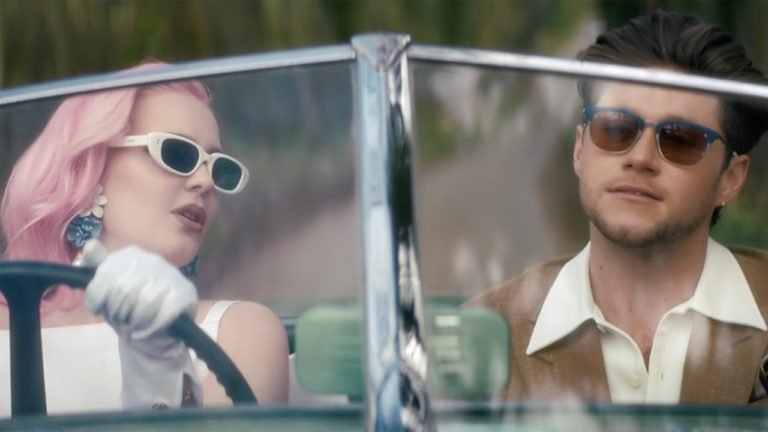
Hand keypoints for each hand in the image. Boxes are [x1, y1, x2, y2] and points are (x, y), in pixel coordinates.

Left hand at [81, 240, 201, 408]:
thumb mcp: (106, 289)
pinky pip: (162, 314)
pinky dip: (149, 328)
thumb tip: (90, 245)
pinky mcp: (186, 295)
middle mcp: (154, 260)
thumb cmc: (128, 307)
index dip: (98, 297)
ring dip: (134, 322)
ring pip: (144, 303)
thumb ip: (96, 266)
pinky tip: (144, 331)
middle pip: (123, 291)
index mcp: (132, 254)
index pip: (106, 275)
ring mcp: (172, 276)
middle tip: (120, 320)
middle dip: (117, 313)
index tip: (98, 308)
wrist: (156, 331)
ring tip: (133, 326)